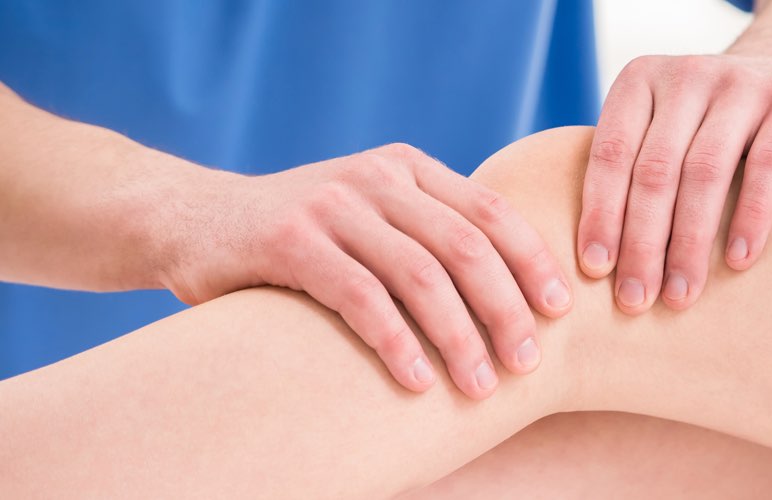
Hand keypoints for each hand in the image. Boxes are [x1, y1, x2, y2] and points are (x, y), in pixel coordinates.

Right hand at [159, 144, 571, 398]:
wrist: (190, 220)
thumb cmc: (301, 237)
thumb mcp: (371, 218)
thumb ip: (427, 235)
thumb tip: (515, 297)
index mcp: (409, 168)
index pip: (491, 211)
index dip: (532, 261)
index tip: (561, 312)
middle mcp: (377, 177)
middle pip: (468, 247)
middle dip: (507, 309)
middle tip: (528, 363)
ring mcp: (332, 204)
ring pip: (421, 275)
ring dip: (459, 337)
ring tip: (478, 386)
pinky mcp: (289, 240)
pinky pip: (361, 297)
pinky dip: (396, 343)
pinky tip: (416, 383)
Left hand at [579, 53, 771, 312]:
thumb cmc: (716, 124)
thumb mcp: (669, 125)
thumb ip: (634, 167)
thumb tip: (594, 262)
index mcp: (642, 79)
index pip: (611, 152)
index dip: (600, 213)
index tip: (595, 270)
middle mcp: (689, 75)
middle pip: (655, 169)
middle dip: (641, 242)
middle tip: (636, 299)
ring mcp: (745, 84)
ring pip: (705, 172)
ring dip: (689, 242)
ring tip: (681, 295)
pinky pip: (768, 168)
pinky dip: (751, 218)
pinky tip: (738, 261)